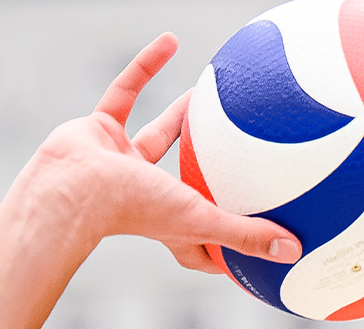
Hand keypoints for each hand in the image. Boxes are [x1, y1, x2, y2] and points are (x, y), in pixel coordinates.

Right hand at [24, 33, 301, 273]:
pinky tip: (170, 41)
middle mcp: (146, 196)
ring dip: (181, 116)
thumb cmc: (130, 211)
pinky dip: (145, 66)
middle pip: (183, 189)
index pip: (201, 246)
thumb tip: (294, 251)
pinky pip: (126, 91)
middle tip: (235, 162)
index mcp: (169, 225)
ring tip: (208, 96)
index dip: (221, 249)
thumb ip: (247, 234)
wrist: (69, 188)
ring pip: (157, 136)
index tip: (246, 245)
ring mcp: (120, 163)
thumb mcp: (201, 220)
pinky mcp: (99, 131)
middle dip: (205, 178)